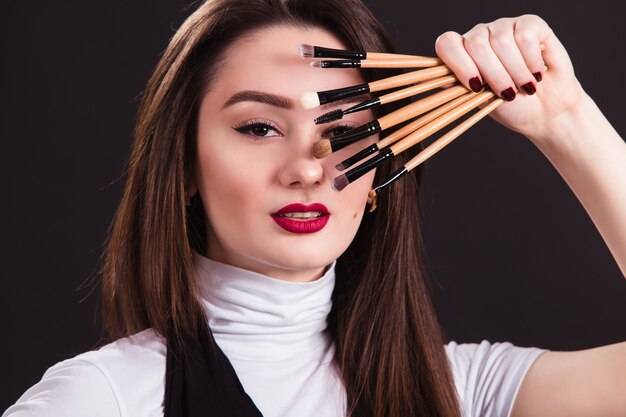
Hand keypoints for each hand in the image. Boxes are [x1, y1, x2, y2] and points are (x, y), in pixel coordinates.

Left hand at [435, 15, 583, 142]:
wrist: (545, 112)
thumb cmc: (510, 107)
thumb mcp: (477, 101)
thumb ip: (456, 85)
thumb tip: (432, 78)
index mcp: (462, 54)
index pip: (447, 44)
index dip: (459, 64)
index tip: (476, 86)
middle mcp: (480, 36)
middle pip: (475, 44)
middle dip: (493, 75)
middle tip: (507, 93)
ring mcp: (504, 27)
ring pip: (502, 42)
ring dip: (515, 72)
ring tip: (524, 86)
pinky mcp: (530, 24)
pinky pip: (525, 37)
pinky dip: (532, 61)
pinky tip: (537, 72)